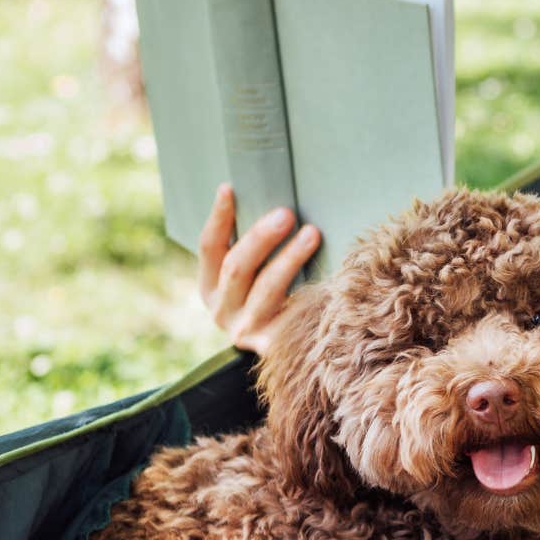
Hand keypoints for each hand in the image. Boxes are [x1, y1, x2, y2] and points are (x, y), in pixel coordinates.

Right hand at [196, 183, 321, 353]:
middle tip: (286, 213)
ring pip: (267, 290)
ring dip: (289, 258)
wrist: (289, 350)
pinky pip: (294, 315)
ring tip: (312, 233)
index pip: (209, 247)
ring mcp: (247, 331)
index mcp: (210, 287)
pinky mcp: (275, 346)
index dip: (218, 218)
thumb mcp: (252, 274)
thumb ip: (254, 246)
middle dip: (260, 237)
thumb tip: (272, 199)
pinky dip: (311, 292)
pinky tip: (330, 275)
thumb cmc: (273, 296)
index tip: (230, 188)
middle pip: (237, 268)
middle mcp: (223, 312)